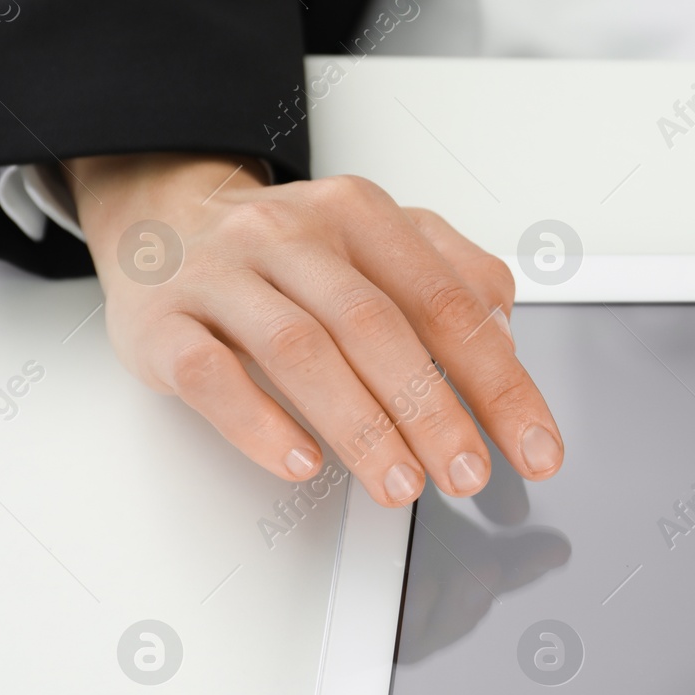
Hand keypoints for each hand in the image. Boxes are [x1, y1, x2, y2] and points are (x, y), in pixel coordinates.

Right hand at [64, 153, 562, 505]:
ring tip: (401, 483)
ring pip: (301, 351)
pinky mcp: (162, 321)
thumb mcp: (380, 241)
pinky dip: (260, 424)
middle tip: (467, 473)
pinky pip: (210, 374)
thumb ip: (453, 280)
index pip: (448, 306)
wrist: (160, 212)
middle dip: (434, 411)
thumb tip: (506, 340)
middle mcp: (294, 236)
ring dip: (361, 427)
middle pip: (378, 328)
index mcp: (363, 217)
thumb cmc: (290, 251)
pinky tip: (302, 463)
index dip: (500, 384)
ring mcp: (222, 275)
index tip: (534, 446)